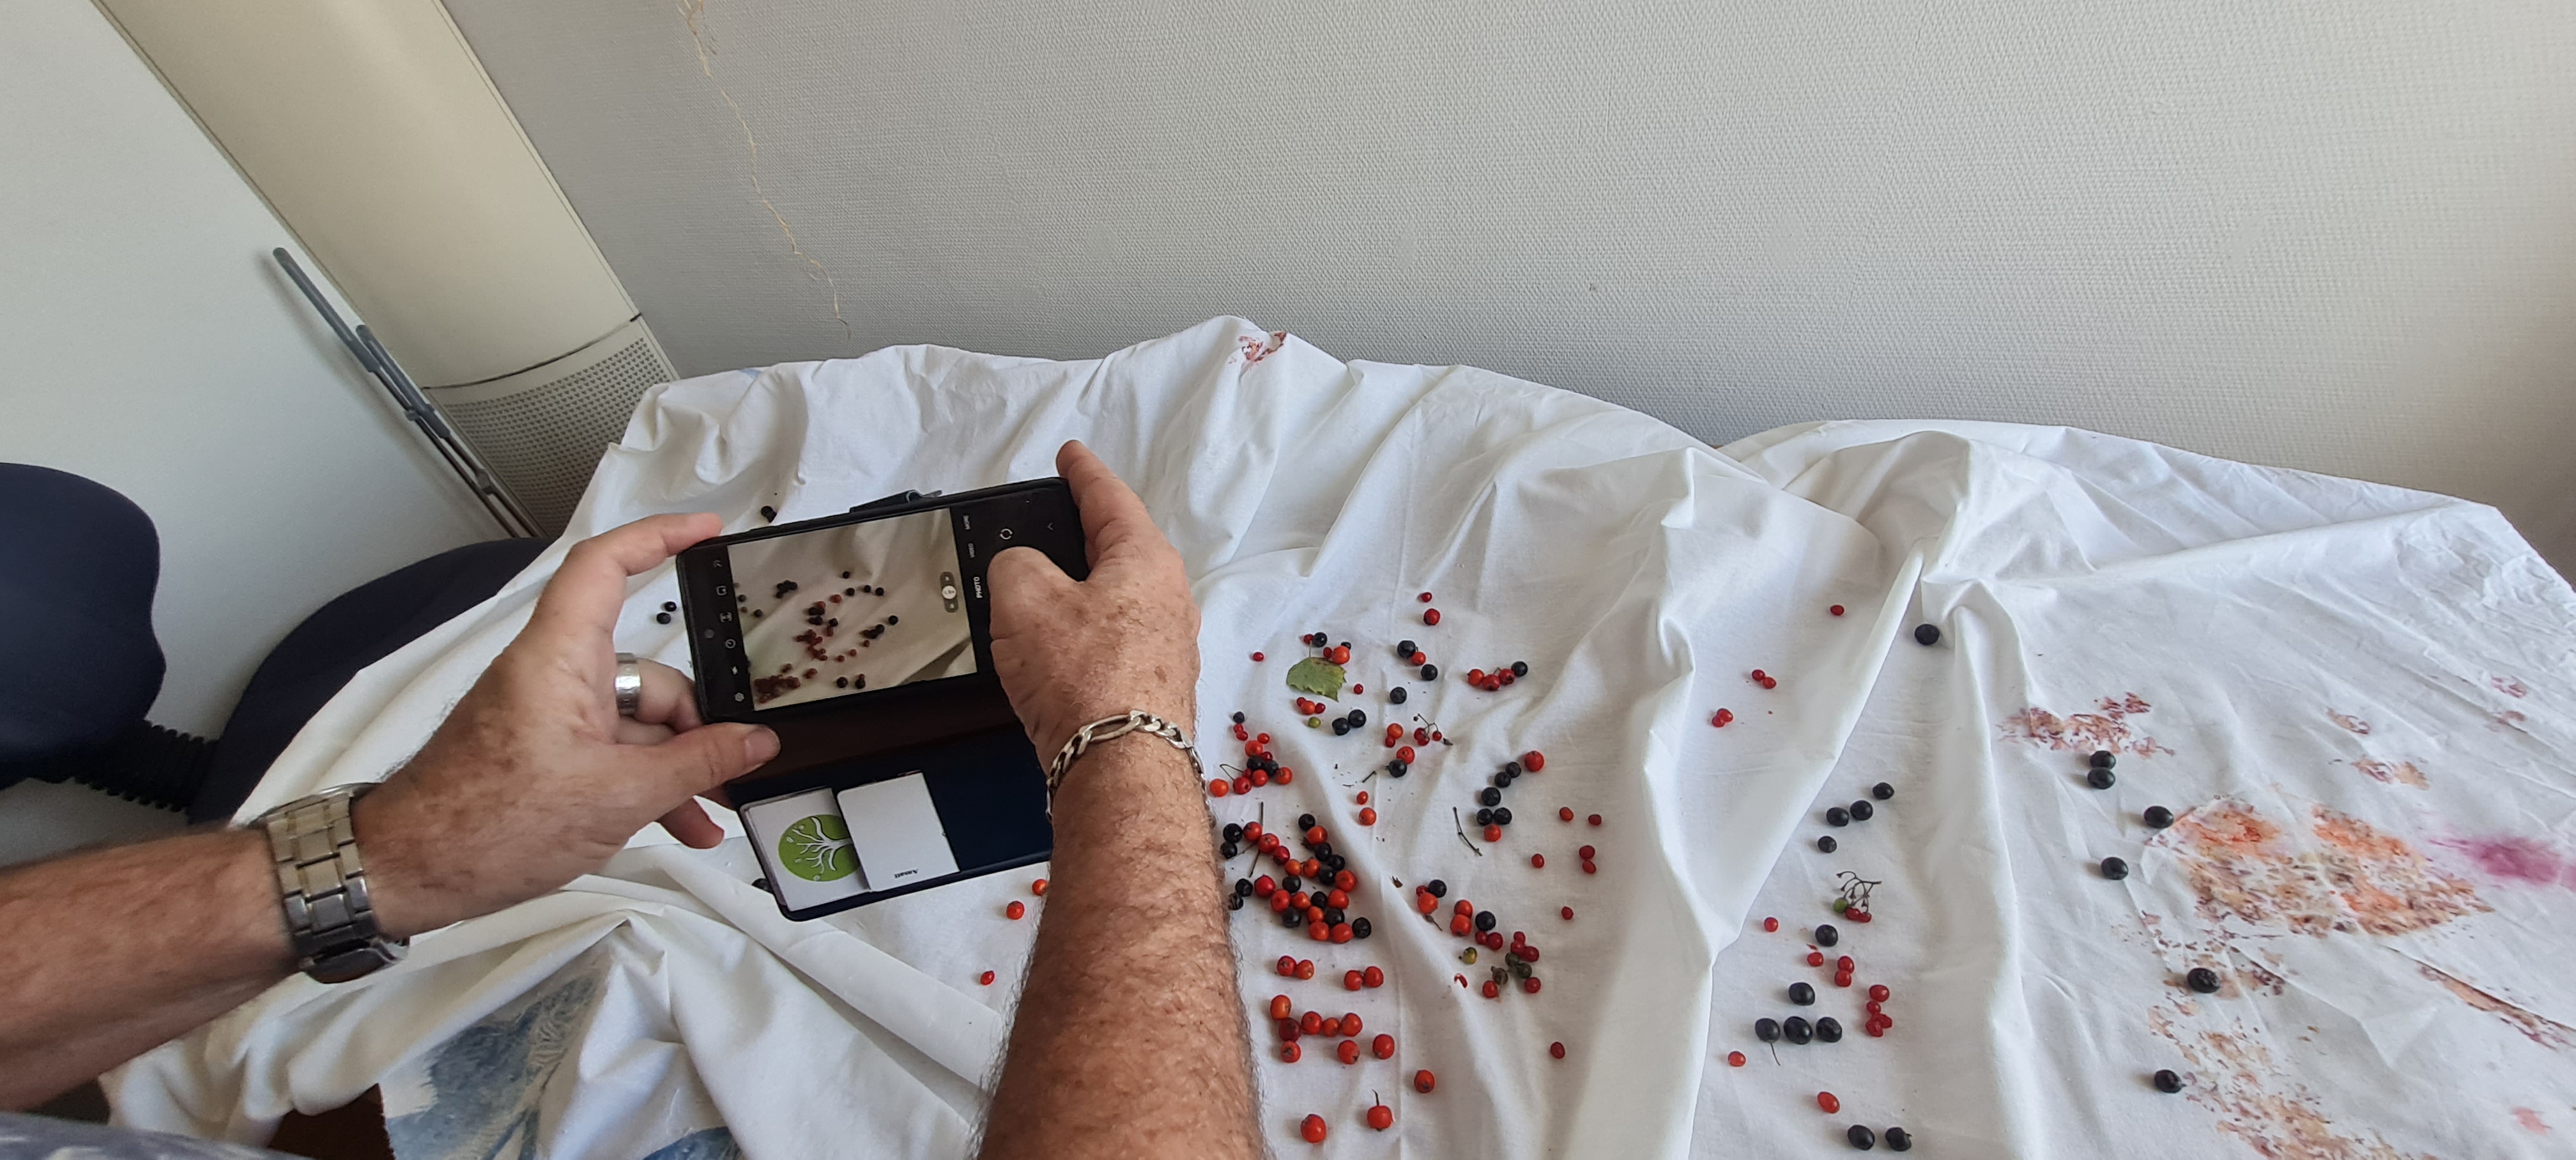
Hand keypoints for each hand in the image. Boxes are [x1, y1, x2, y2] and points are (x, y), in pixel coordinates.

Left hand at [354, 514, 778, 935]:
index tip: (706, 531)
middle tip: (731, 764)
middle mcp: (553, 677)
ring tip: (708, 813)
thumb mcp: (617, 797)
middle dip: (695, 721)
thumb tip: (753, 744)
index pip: (604, 566)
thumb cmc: (484, 826)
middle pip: (647, 674)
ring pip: (636, 724)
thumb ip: (696, 765)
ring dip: (677, 768)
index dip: (657, 537)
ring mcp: (549, 718)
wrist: (411, 872)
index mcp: (558, 660)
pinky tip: (680, 822)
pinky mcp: (545, 753)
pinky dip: (646, 784)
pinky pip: (613, 754)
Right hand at [987, 442, 1201, 759]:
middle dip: (1084, 534)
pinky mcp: (1153, 687)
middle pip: (1120, 549)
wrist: (1118, 767)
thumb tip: (1022, 571)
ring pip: (1117, 599)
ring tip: (1042, 592)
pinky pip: (1113, 643)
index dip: (1082, 472)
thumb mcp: (1024, 598)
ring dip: (1080, 592)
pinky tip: (1058, 652)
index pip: (1111, 498)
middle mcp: (1169, 598)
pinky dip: (1083, 637)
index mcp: (1146, 559)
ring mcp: (1167, 646)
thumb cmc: (1081, 677)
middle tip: (1053, 519)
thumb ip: (1016, 564)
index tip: (1071, 455)